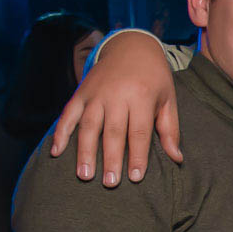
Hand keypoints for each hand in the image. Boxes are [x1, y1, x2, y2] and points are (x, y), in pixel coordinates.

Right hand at [50, 32, 182, 185]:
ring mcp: (95, 94)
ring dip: (84, 152)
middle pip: (112, 132)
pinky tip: (55, 152)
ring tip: (84, 175)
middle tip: (110, 183)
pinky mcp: (80, 93)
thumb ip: (170, 129)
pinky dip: (60, 133)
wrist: (131, 47)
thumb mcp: (168, 100)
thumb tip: (176, 158)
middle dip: (110, 159)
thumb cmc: (154, 79)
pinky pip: (68, 114)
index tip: (135, 177)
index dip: (137, 156)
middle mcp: (116, 95)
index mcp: (141, 96)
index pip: (139, 132)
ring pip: (88, 126)